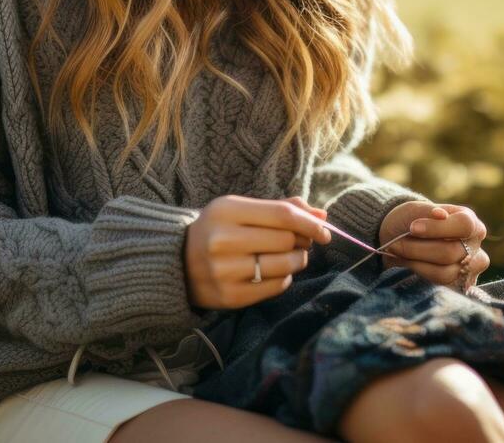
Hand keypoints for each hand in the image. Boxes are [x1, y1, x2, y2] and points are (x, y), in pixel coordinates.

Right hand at [183, 194, 331, 310]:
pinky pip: (275, 287)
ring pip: (284, 266)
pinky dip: (283, 278)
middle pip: (286, 240)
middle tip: (301, 242)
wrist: (178, 261)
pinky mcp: (230, 296)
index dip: (310, 223)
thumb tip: (322, 215)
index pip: (282, 215)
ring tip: (290, 256)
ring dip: (297, 261)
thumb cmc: (219, 229)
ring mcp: (225, 271)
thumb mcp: (241, 209)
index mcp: (226, 211)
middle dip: (302, 241)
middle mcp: (223, 240)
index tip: (324, 230)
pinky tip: (272, 271)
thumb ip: (280, 208)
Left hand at [378, 201, 489, 292]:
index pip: (464, 225)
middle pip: (451, 252)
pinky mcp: (459, 288)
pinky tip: (410, 265)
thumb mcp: (414, 211)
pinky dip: (419, 275)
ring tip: (400, 254)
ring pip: (444, 273)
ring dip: (416, 263)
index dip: (437, 228)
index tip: (412, 228)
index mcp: (470, 222)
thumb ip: (427, 211)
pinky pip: (439, 287)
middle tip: (396, 244)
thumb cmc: (410, 222)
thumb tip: (441, 214)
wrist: (399, 242)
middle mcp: (475, 247)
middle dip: (418, 248)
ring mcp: (470, 271)